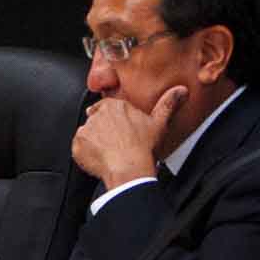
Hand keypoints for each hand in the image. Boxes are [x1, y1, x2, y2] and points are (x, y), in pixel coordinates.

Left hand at [72, 86, 186, 188]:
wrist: (129, 169)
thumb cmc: (143, 147)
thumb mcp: (159, 123)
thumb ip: (168, 104)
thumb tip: (180, 91)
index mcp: (114, 106)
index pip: (106, 107)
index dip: (113, 120)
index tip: (118, 129)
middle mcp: (97, 115)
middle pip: (96, 120)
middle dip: (103, 130)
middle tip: (115, 143)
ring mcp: (86, 130)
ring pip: (87, 134)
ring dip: (94, 142)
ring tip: (109, 153)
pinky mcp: (78, 145)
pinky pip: (79, 148)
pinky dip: (86, 154)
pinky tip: (101, 160)